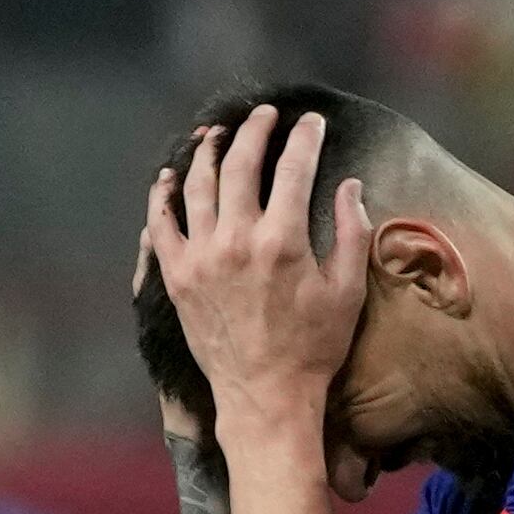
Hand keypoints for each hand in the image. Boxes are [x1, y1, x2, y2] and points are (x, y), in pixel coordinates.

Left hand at [145, 106, 367, 439]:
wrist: (264, 398)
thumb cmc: (313, 349)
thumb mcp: (348, 291)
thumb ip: (352, 232)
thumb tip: (350, 186)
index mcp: (283, 240)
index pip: (294, 168)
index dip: (305, 138)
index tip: (311, 122)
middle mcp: (236, 241)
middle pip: (241, 163)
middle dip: (255, 130)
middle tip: (264, 115)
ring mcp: (200, 257)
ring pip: (196, 185)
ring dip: (207, 151)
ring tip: (216, 133)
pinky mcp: (176, 277)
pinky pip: (160, 224)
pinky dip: (162, 195)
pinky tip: (169, 176)